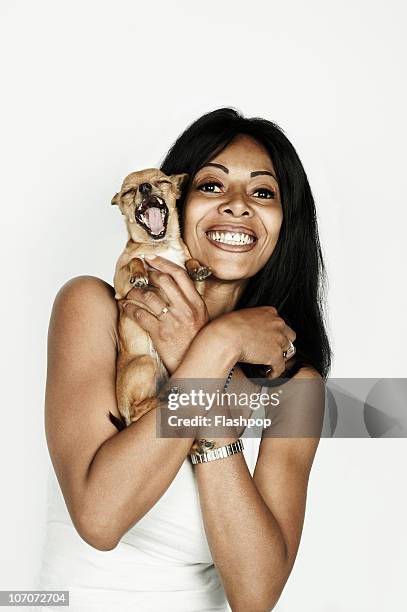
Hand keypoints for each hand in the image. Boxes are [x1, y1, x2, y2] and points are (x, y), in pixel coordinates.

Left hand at [122, 255, 209, 374]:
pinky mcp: (161, 334)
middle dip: (147, 274)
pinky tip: (125, 307)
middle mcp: (186, 309)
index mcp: (197, 303)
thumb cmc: (195, 342)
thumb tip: (172, 285)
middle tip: (137, 274)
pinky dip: (129, 308)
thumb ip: (189, 301)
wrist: (196, 366)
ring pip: (148, 296)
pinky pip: (140, 315)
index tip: (151, 258)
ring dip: (135, 292)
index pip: (180, 275)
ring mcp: (173, 321)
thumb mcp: (200, 318)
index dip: (163, 263)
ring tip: (130, 293)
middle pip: (163, 281)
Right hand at [214, 306, 296, 378]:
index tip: (272, 337)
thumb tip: (253, 328)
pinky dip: (276, 372)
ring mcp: (278, 339)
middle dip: (283, 343)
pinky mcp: (275, 354)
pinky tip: (270, 373)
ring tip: (272, 362)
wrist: (227, 336)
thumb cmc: (229, 326)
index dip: (277, 332)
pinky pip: (280, 366)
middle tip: (275, 349)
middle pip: (289, 336)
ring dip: (280, 357)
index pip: (281, 323)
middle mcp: (277, 324)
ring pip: (287, 350)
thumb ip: (255, 320)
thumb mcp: (244, 315)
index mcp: (269, 312)